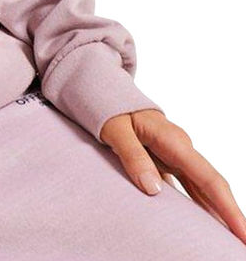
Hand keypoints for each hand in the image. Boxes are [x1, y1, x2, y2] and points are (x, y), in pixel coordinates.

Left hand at [100, 108, 245, 244]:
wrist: (107, 94)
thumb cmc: (110, 109)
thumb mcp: (115, 130)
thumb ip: (133, 156)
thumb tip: (153, 189)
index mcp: (173, 141)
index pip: (208, 179)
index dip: (228, 208)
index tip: (243, 233)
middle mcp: (181, 149)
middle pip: (212, 187)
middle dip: (230, 216)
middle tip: (241, 245)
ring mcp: (176, 155)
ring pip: (203, 189)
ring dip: (216, 214)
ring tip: (225, 241)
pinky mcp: (167, 161)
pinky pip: (188, 187)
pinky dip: (197, 206)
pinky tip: (201, 226)